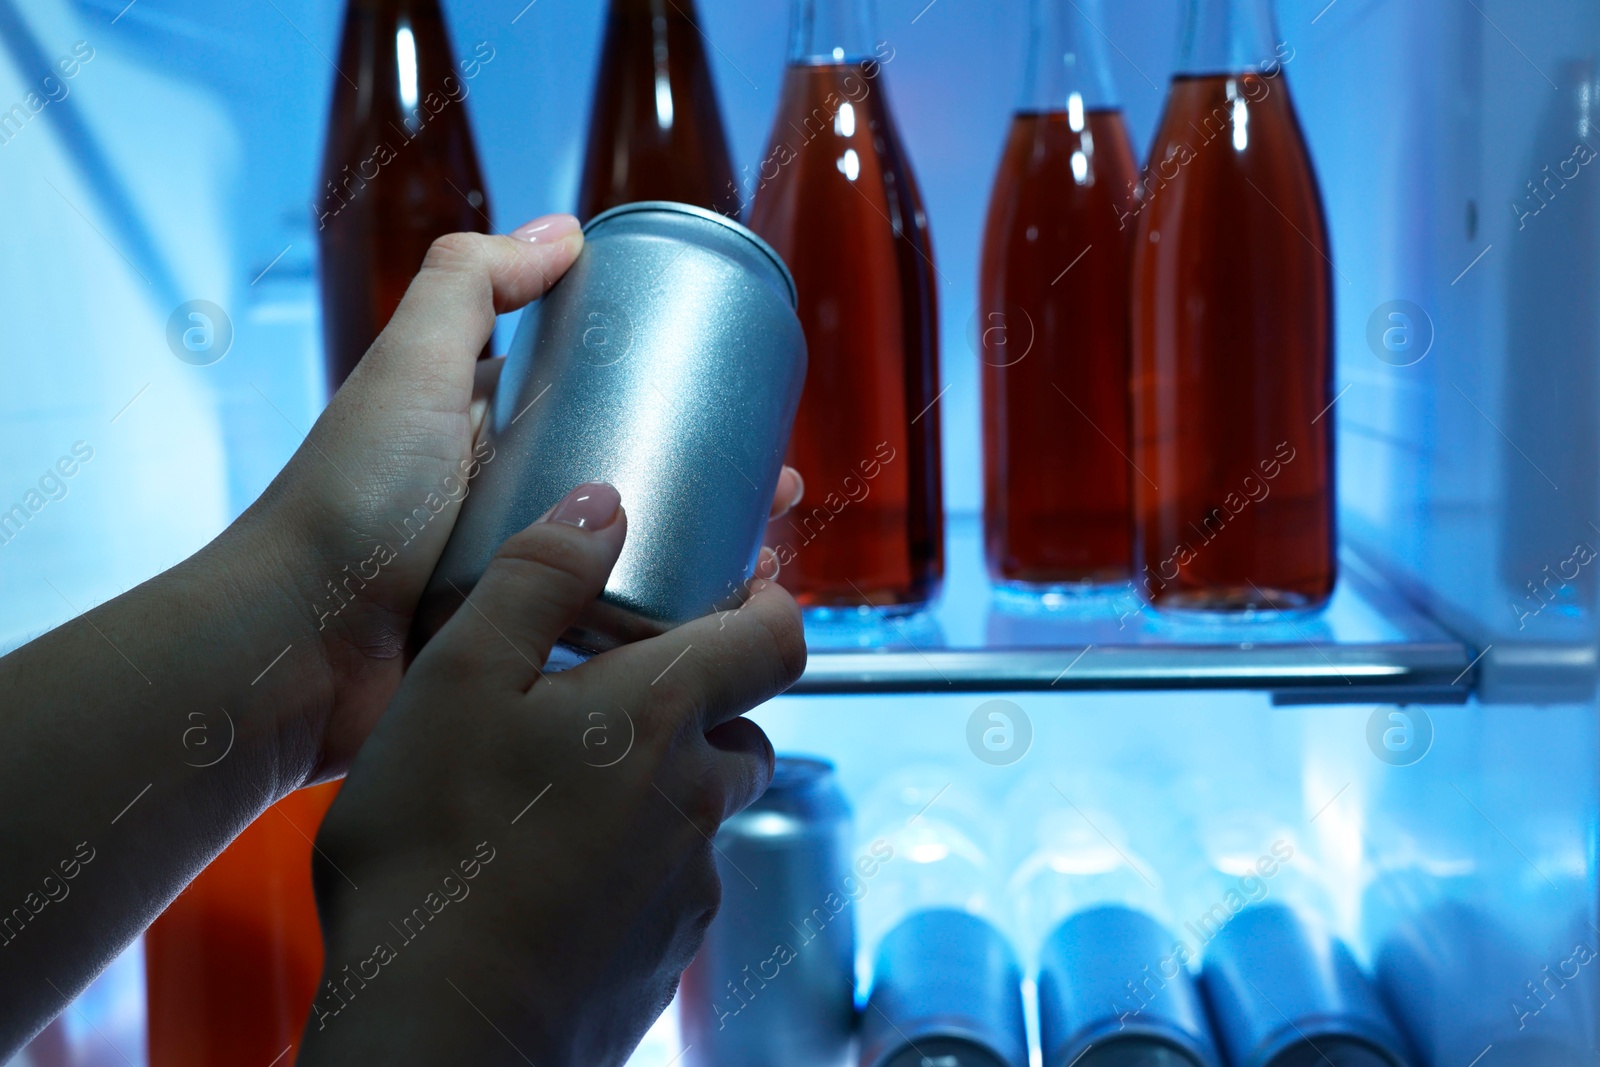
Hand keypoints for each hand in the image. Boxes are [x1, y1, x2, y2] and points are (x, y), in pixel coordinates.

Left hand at [231, 217, 802, 780]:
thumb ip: (468, 286)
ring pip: (638, 558)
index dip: (666, 392)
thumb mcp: (410, 372)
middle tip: (781, 491)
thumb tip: (564, 231)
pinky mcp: (525, 650)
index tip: (740, 402)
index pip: (595, 396)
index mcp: (485, 433)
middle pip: (632, 478)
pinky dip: (678, 625)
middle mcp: (508, 503)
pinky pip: (617, 631)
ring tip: (775, 559)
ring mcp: (519, 581)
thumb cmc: (353, 506)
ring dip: (712, 554)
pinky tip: (730, 626)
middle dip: (711, 481)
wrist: (298, 652)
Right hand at [295, 482, 805, 1065]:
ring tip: (562, 795)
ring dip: (660, 791)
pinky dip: (632, 867)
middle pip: (740, 732)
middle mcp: (698, 799)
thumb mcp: (456, 680)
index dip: (770, 606)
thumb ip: (538, 579)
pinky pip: (671, 887)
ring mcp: (688, 886)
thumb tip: (604, 504)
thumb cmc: (435, 850)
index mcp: (663, 714)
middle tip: (614, 699)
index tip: (743, 592)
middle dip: (699, 707)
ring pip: (702, 813)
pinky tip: (549, 878)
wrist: (436, 1035)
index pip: (777, 639)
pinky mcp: (663, 957)